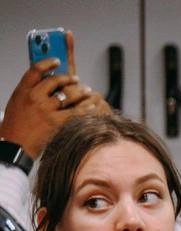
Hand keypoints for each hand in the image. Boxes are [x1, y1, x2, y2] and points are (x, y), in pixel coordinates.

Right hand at [1, 31, 106, 156]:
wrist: (13, 146)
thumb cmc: (15, 126)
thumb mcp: (16, 103)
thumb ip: (29, 92)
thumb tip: (46, 84)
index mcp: (22, 90)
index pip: (35, 70)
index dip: (47, 63)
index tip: (56, 61)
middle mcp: (34, 97)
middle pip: (55, 81)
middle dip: (69, 79)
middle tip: (77, 79)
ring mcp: (46, 109)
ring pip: (69, 95)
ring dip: (81, 92)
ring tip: (88, 91)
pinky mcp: (56, 122)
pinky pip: (76, 112)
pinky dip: (87, 108)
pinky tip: (93, 106)